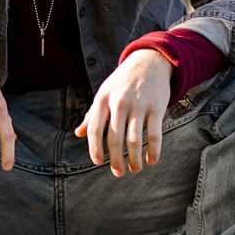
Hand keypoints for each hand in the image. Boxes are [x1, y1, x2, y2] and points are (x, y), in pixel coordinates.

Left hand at [74, 49, 171, 175]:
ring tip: (135, 169)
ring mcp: (138, 105)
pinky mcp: (157, 107)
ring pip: (134, 140)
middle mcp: (119, 102)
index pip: (94, 129)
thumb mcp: (104, 92)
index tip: (99, 162)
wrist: (148, 61)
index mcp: (102, 99)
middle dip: (115, 160)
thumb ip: (92, 114)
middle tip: (118, 173)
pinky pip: (154, 135)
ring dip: (134, 160)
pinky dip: (153, 152)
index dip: (95, 149)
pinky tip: (151, 161)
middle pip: (114, 139)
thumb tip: (78, 134)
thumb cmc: (122, 82)